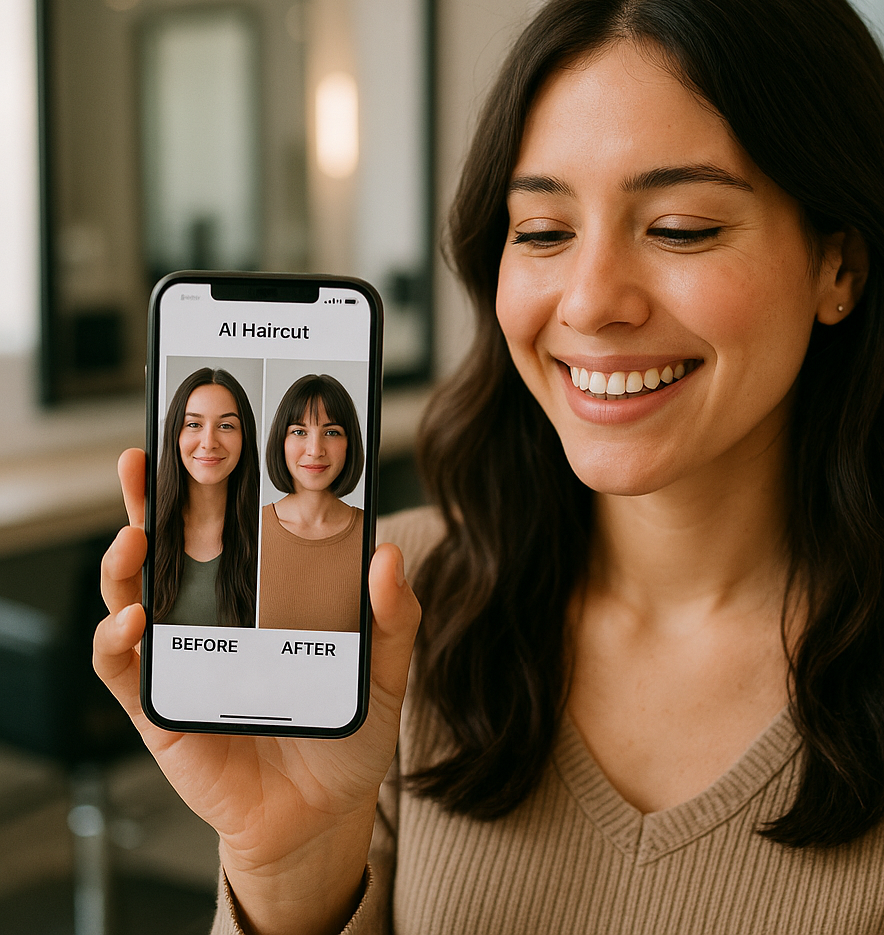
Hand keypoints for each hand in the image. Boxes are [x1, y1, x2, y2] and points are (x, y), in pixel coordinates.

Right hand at [93, 449, 420, 934]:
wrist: (320, 814)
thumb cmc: (346, 734)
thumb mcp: (381, 671)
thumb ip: (391, 618)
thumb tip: (387, 556)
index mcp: (266, 598)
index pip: (235, 531)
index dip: (219, 489)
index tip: (213, 444)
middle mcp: (218, 619)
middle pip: (176, 550)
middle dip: (154, 502)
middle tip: (146, 462)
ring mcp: (186, 659)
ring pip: (135, 596)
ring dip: (125, 562)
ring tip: (136, 535)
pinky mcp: (161, 708)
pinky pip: (123, 669)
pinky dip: (117, 641)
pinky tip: (134, 619)